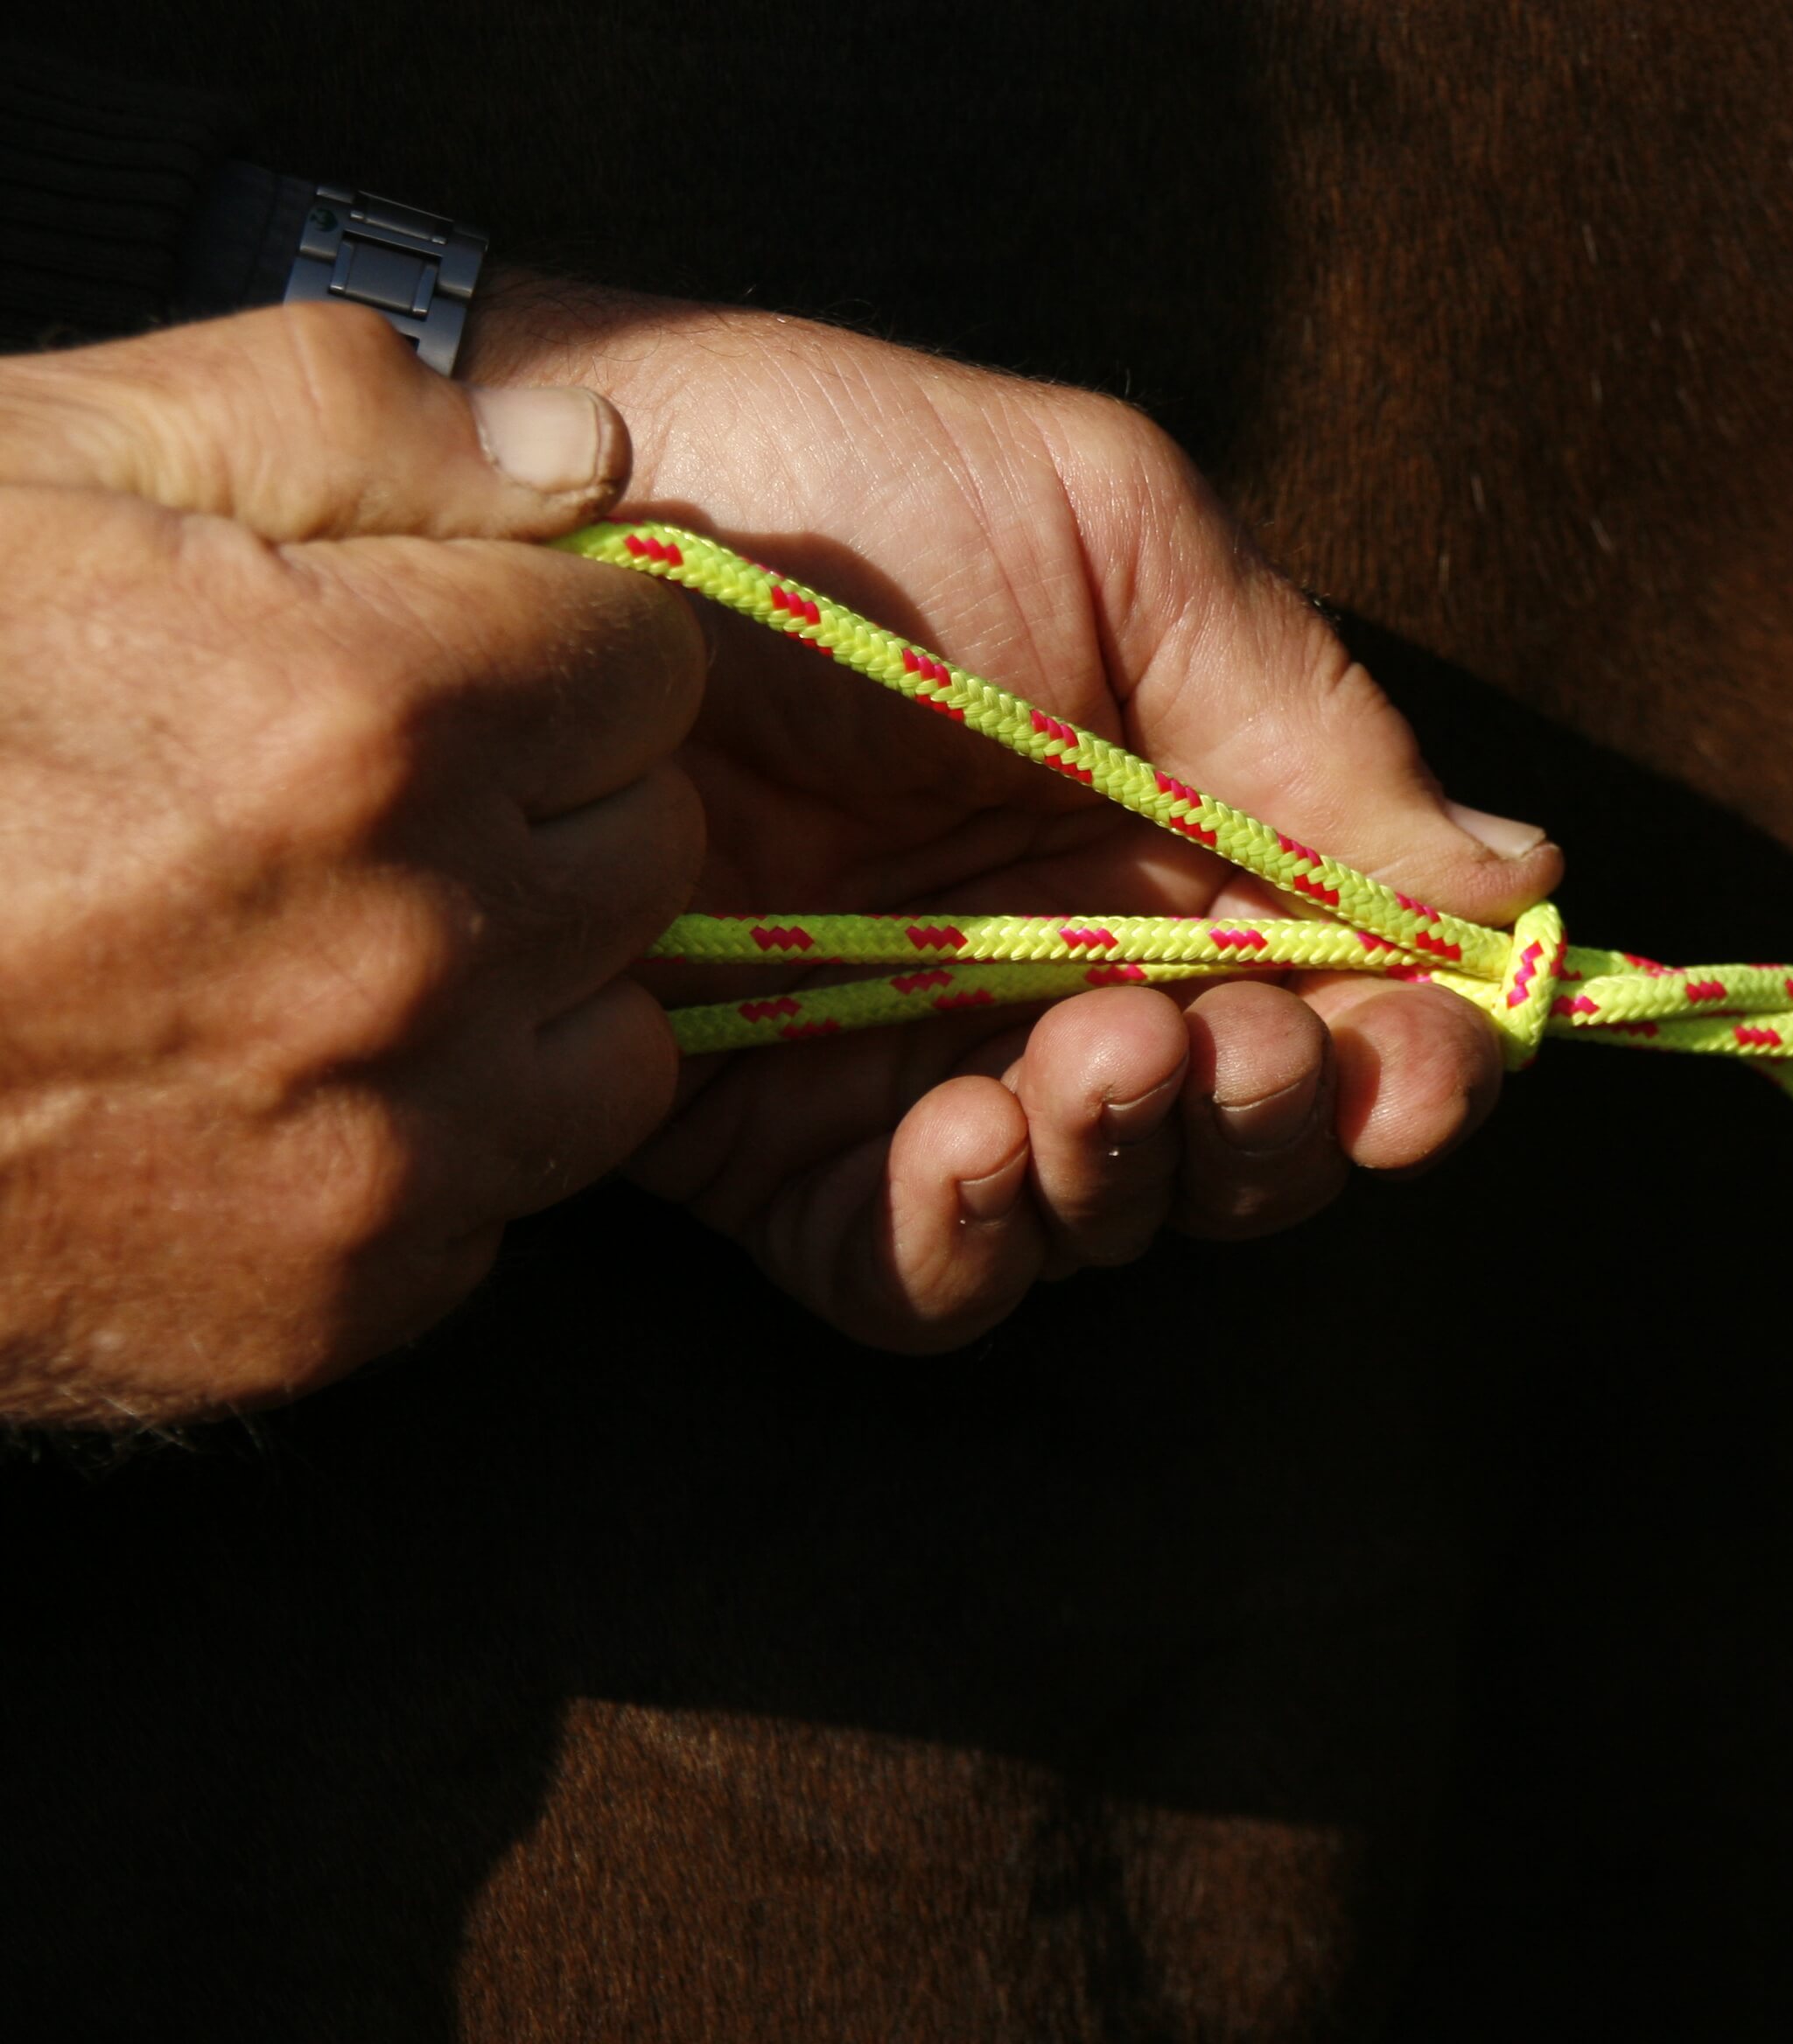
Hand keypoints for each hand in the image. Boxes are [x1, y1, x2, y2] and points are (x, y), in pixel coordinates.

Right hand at [0, 304, 704, 1422]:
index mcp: (369, 710)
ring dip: (516, 993)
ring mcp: (379, 1148)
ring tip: (317, 949)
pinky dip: (417, 1150)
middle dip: (541, 808)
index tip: (443, 657)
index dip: (546, 644)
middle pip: (649, 850)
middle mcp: (411, 943)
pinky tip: (253, 1088)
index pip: (651, 664)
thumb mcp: (32, 457)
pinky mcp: (328, 1307)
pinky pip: (497, 1210)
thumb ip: (339, 417)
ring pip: (612, 1048)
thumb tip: (579, 452)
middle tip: (352, 802)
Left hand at [461, 281, 1560, 1351]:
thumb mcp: (1119, 543)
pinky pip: (910, 1276)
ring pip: (1104, 1225)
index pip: (1362, 1009)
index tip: (1427, 1062)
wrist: (548, 506)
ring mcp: (931, 1064)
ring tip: (1085, 1055)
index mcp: (1193, 843)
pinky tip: (958, 1136)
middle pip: (1254, 1149)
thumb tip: (1525, 887)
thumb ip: (1315, 731)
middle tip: (1226, 1039)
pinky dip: (967, 1245)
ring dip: (1133, 1171)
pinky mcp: (776, 1141)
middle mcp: (1082, 974)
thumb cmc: (843, 484)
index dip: (1420, 1066)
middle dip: (1277, 1124)